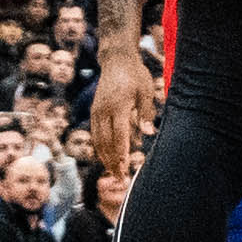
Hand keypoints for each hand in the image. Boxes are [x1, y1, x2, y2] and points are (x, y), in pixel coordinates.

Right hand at [89, 37, 149, 163]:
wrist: (116, 60)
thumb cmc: (136, 75)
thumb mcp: (146, 91)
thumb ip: (146, 113)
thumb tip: (148, 134)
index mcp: (118, 106)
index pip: (119, 136)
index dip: (121, 155)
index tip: (124, 170)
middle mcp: (103, 111)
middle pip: (105, 143)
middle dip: (112, 163)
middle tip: (121, 181)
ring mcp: (96, 111)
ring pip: (98, 141)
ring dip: (105, 158)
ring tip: (114, 174)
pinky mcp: (94, 111)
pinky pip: (95, 134)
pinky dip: (101, 148)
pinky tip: (108, 158)